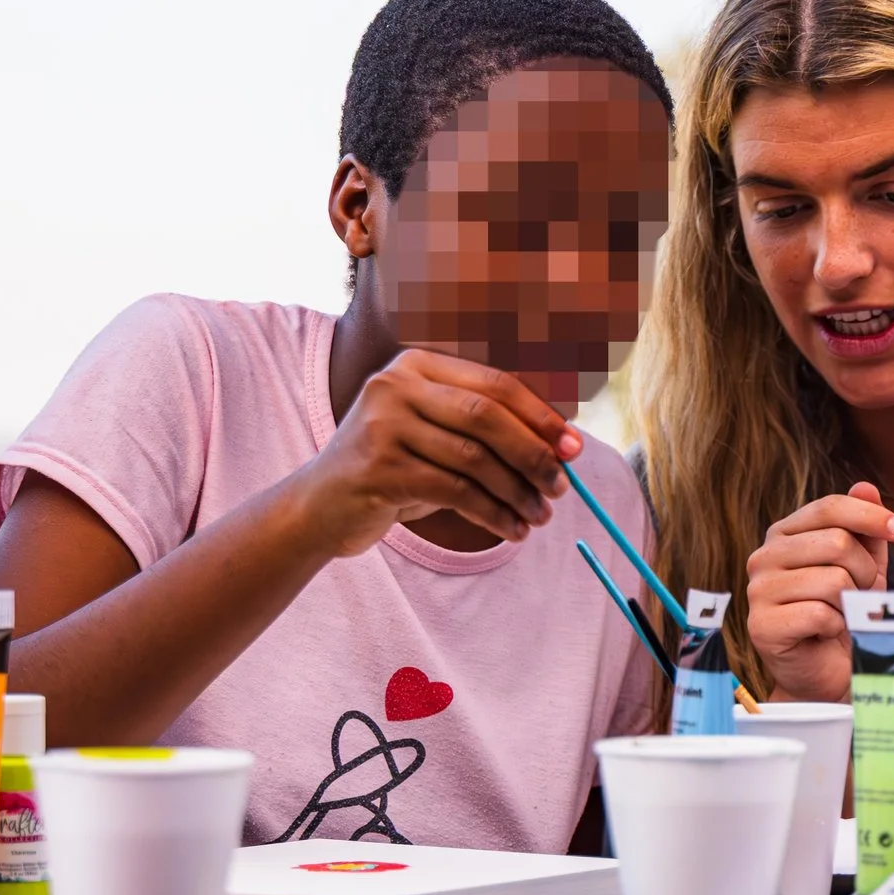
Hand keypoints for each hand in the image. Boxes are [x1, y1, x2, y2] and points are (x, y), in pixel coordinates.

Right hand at [300, 350, 580, 555]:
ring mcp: (383, 424)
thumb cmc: (393, 467)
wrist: (320, 506)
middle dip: (533, 453)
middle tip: (561, 486)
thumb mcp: (435, 434)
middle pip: (487, 416)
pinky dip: (493, 514)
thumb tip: (563, 443)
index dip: (540, 416)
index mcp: (417, 364)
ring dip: (517, 492)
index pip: (495, 383)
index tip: (573, 447)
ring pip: (474, 459)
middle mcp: (396, 385)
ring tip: (539, 516)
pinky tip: (511, 530)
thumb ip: (485, 428)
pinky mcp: (379, 468)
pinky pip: (455, 492)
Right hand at [745, 481, 893, 701]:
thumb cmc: (842, 615)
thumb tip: (866, 486)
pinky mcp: (762, 626)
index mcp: (784, 534)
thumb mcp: (862, 568)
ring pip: (832, 580)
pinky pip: (820, 614)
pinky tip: (825, 634)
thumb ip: (864, 530)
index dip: (870, 516)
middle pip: (836, 543)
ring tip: (840, 616)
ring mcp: (758, 591)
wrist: (825, 672)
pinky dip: (836, 627)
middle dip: (863, 573)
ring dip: (850, 604)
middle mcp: (764, 556)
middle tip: (858, 596)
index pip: (829, 507)